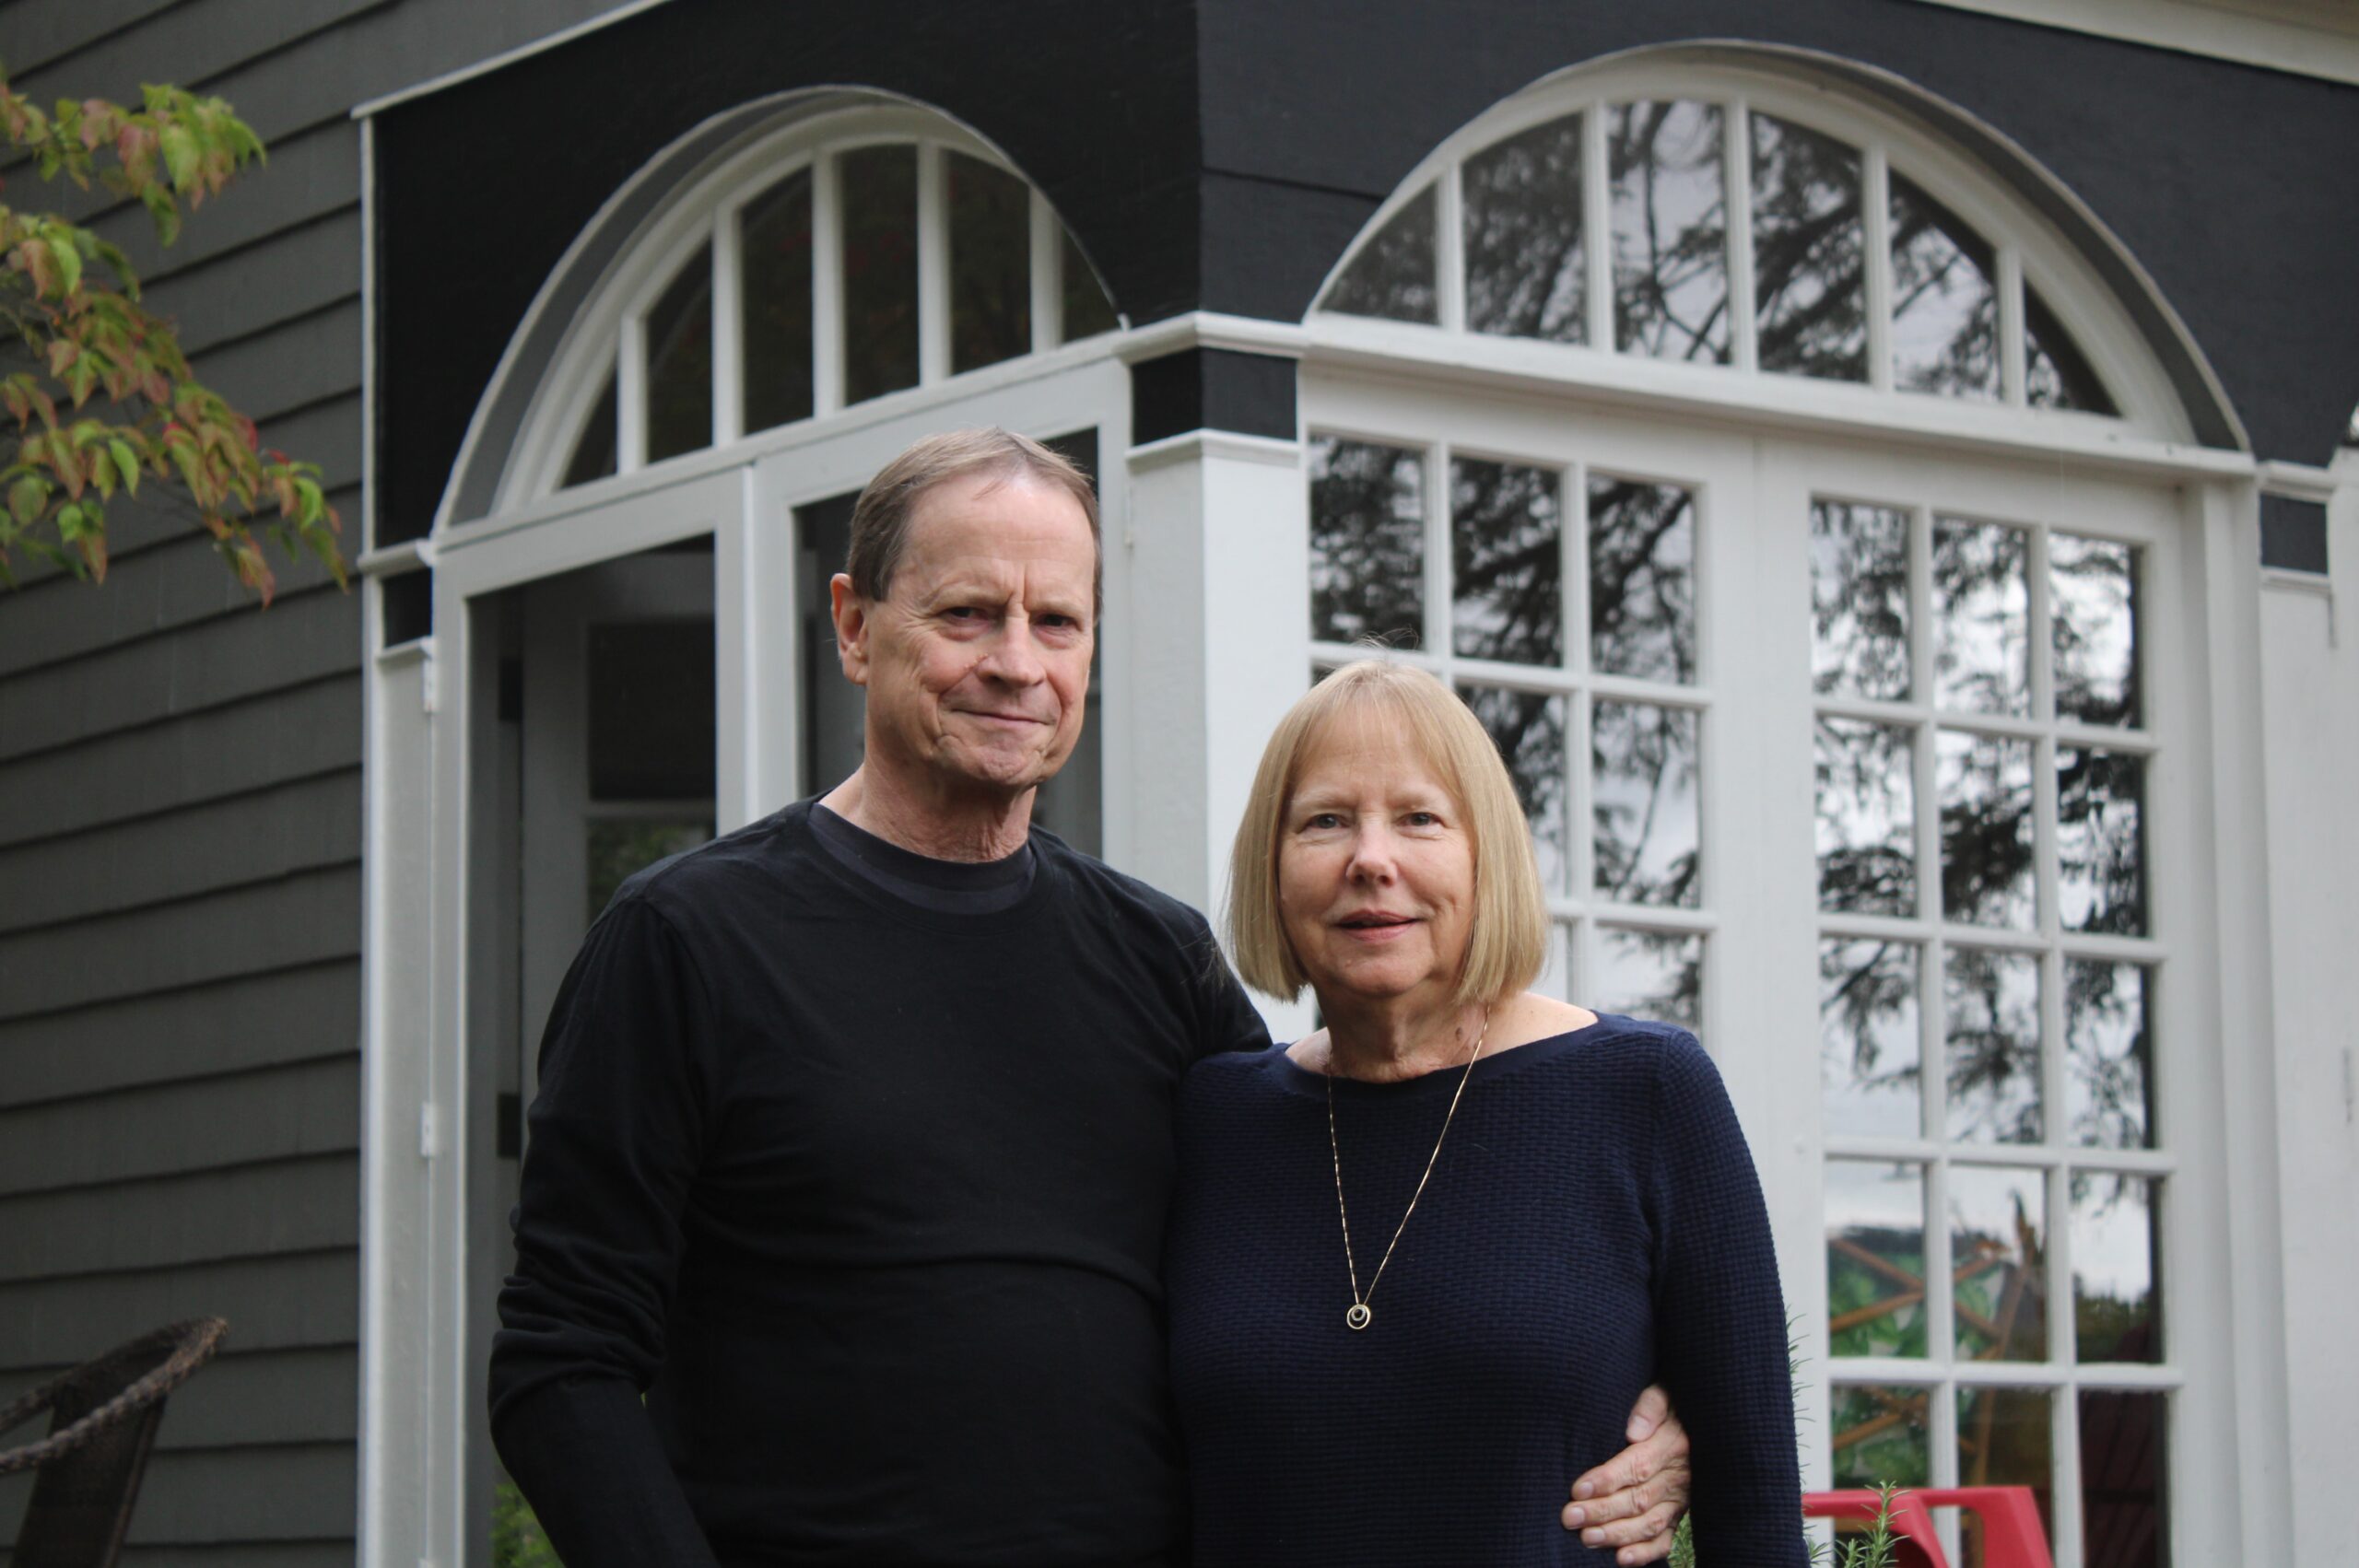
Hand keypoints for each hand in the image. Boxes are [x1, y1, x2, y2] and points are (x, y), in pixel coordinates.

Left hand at [1561, 1384, 1690, 1564]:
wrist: (1702, 1422)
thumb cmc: (1671, 1406)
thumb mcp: (1664, 1394)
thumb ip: (1650, 1406)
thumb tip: (1633, 1430)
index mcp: (1672, 1445)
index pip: (1637, 1466)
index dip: (1607, 1480)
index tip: (1578, 1488)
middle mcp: (1678, 1477)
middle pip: (1638, 1499)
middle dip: (1602, 1511)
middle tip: (1570, 1517)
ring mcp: (1679, 1500)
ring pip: (1648, 1523)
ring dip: (1617, 1534)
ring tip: (1587, 1538)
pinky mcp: (1678, 1516)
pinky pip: (1665, 1539)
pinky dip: (1645, 1553)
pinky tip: (1622, 1559)